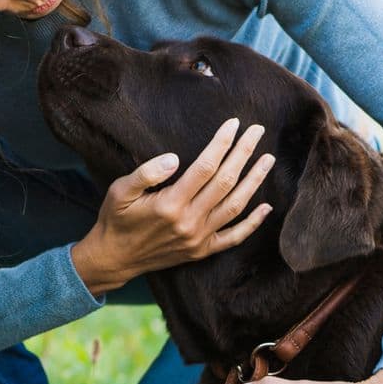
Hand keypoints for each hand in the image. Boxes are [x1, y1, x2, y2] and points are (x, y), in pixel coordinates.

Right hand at [71, 117, 273, 295]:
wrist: (114, 258)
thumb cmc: (116, 219)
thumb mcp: (119, 191)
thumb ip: (146, 173)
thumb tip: (173, 158)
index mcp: (170, 204)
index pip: (205, 167)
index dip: (222, 143)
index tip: (234, 124)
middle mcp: (189, 221)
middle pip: (225, 181)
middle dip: (243, 153)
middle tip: (257, 131)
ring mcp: (198, 238)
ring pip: (235, 206)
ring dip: (254, 181)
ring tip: (268, 159)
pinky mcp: (202, 251)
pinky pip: (233, 237)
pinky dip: (252, 223)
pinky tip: (267, 207)